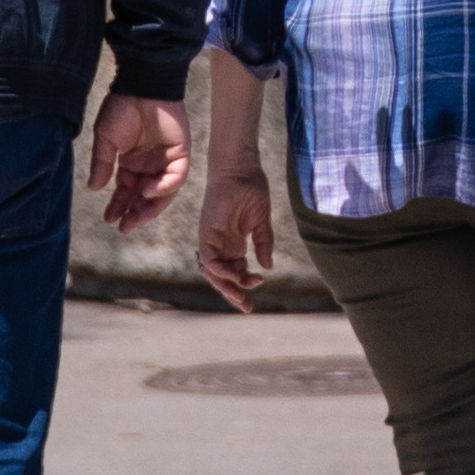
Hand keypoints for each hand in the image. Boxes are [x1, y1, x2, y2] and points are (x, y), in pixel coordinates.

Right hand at [92, 92, 189, 230]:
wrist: (141, 85)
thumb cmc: (121, 108)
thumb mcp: (105, 139)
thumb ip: (102, 164)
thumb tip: (94, 188)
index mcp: (131, 163)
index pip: (126, 192)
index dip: (118, 206)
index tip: (109, 219)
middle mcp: (149, 166)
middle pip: (145, 198)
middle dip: (135, 213)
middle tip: (124, 227)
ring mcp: (166, 161)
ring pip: (162, 193)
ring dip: (150, 207)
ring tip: (135, 217)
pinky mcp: (181, 154)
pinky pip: (175, 177)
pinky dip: (163, 187)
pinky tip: (148, 190)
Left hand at [199, 169, 272, 308]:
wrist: (240, 167)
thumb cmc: (251, 189)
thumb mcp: (261, 222)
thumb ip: (264, 244)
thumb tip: (267, 266)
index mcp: (234, 242)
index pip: (236, 271)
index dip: (244, 285)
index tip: (256, 295)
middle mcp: (221, 243)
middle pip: (223, 276)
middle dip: (234, 293)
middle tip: (247, 306)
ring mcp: (212, 238)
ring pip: (213, 271)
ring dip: (226, 286)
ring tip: (242, 296)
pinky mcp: (207, 231)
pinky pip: (208, 257)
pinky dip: (219, 269)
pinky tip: (235, 275)